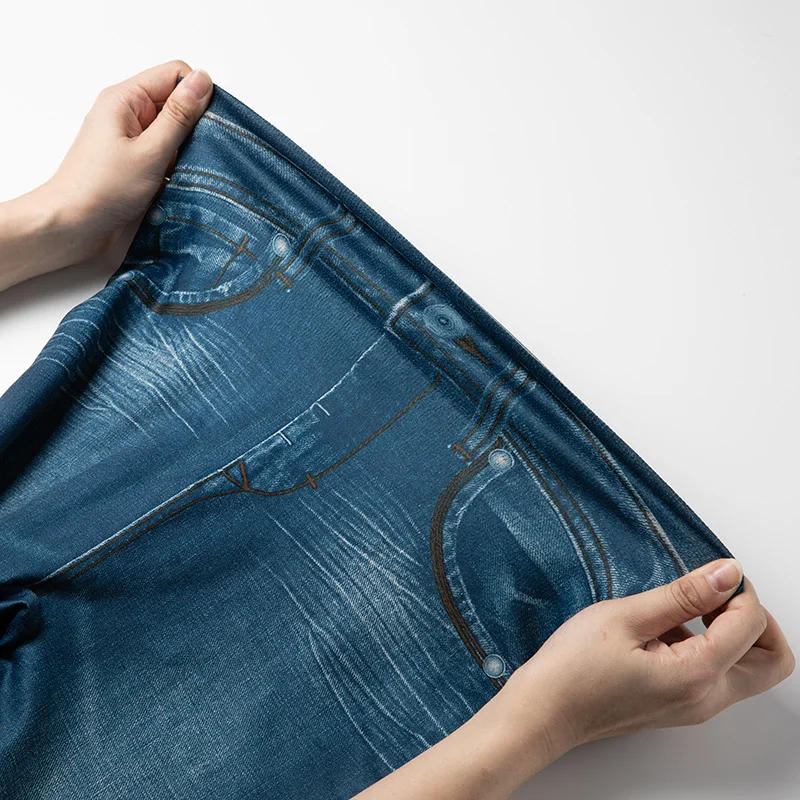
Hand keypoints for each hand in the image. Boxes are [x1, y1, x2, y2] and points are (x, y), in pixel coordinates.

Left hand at [43, 60, 212, 259]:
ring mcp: (133, 143)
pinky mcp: (138, 167)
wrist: (73, 229)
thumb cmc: (103, 189)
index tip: (212, 125)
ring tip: (189, 177)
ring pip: (176, 137)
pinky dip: (178, 172)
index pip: (175, 76)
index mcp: (126, 100)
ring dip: (188, 156)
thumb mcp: (151, 151)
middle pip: (177, 106)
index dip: (198, 95)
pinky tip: (180, 188)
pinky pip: (169, 160)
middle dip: (195, 129)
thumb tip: (202, 79)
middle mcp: (129, 116)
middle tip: (200, 156)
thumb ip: (179, 116)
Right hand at [506, 558, 794, 751]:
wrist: (544, 712)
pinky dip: (710, 645)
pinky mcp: (682, 704)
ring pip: (749, 668)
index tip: (708, 572)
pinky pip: (719, 674)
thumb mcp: (626, 617)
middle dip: (754, 617)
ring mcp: (696, 706)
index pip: (752, 626)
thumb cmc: (573, 668)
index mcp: (698, 675)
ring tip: (681, 609)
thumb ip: (684, 595)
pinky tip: (664, 629)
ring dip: (732, 631)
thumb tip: (727, 574)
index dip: (737, 589)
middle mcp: (707, 698)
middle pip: (772, 659)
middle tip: (715, 593)